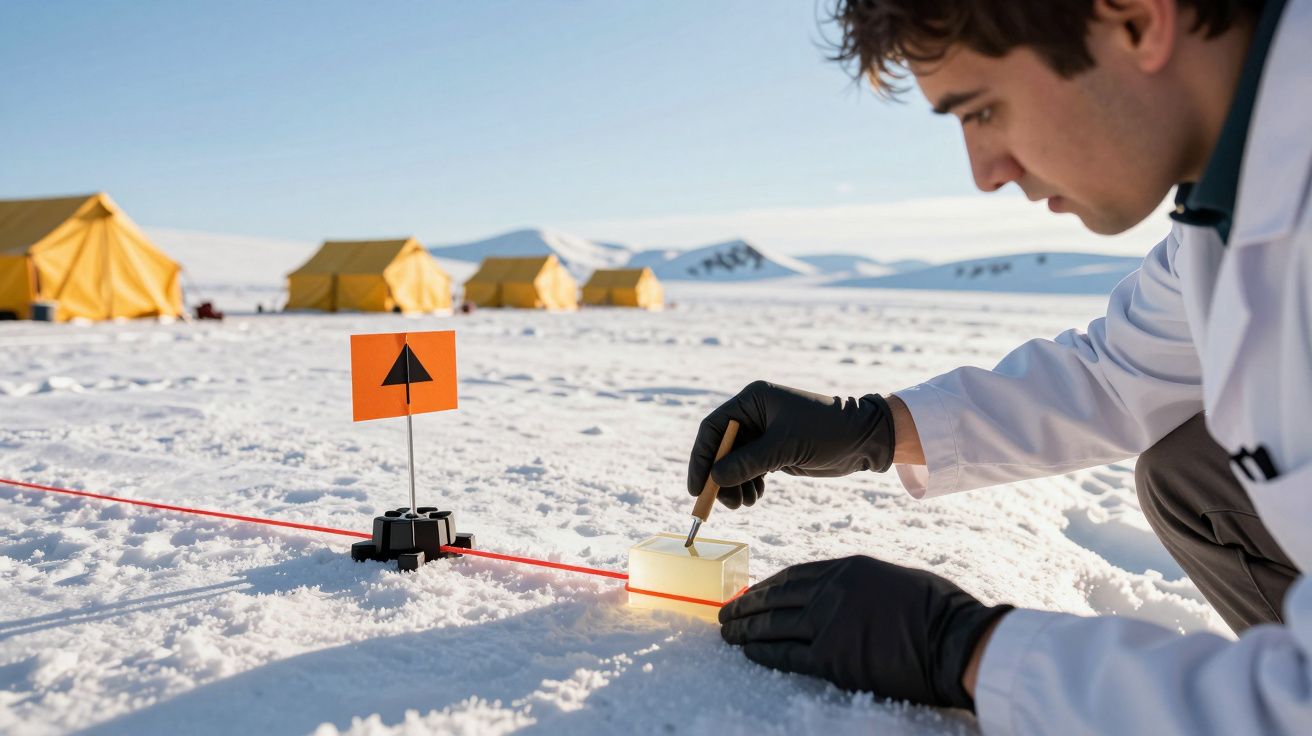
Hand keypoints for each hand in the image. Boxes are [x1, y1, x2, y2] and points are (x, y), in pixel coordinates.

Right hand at [687, 381, 894, 508]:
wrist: (863, 438)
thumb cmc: (826, 431)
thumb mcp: (784, 447)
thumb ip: (748, 462)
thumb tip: (715, 479)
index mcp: (752, 400)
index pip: (714, 428)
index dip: (702, 457)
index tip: (697, 487)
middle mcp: (754, 414)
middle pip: (722, 448)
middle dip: (720, 477)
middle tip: (723, 504)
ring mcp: (764, 433)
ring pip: (735, 463)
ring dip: (734, 485)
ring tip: (745, 503)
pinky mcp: (775, 450)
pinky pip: (750, 470)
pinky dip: (748, 485)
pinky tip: (755, 496)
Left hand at [719, 555, 1011, 710]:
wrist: (955, 640)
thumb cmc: (937, 611)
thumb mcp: (892, 580)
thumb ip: (860, 585)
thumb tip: (839, 596)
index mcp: (847, 569)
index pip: (794, 576)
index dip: (767, 587)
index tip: (751, 594)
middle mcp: (831, 591)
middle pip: (775, 599)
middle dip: (746, 607)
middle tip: (725, 615)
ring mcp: (828, 624)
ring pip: (773, 626)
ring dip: (745, 630)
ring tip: (727, 635)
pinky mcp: (832, 658)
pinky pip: (785, 654)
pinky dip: (762, 653)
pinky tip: (748, 653)